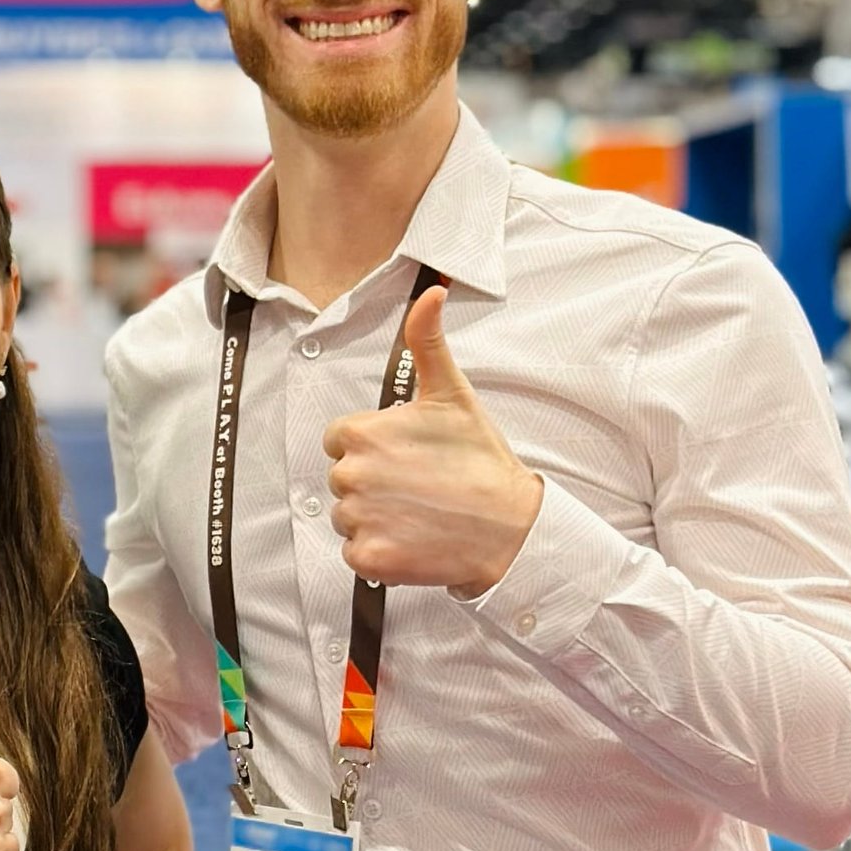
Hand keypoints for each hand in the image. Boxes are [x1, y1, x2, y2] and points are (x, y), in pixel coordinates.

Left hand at [322, 288, 542, 598]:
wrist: (508, 527)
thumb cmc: (481, 460)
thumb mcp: (452, 393)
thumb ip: (428, 341)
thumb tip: (430, 292)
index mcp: (362, 434)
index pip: (341, 439)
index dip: (373, 448)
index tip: (405, 456)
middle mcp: (352, 475)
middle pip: (343, 478)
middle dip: (373, 482)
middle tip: (418, 485)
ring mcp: (358, 519)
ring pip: (348, 517)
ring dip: (375, 517)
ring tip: (418, 512)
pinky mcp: (367, 558)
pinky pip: (355, 553)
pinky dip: (380, 551)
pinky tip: (413, 539)